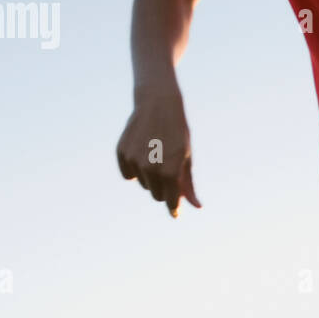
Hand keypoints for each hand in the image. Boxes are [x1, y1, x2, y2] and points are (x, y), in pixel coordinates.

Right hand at [116, 90, 200, 217]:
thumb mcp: (186, 159)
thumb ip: (188, 185)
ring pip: (144, 185)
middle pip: (156, 196)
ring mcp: (134, 161)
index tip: (174, 212)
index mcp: (170, 173)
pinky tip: (141, 153)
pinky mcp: (122, 154)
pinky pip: (128, 175)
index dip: (173, 208)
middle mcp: (151, 169)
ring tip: (156, 155)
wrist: (158, 105)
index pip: (170, 202)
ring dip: (150, 177)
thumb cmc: (178, 133)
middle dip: (163, 188)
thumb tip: (196, 207)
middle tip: (168, 170)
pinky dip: (135, 170)